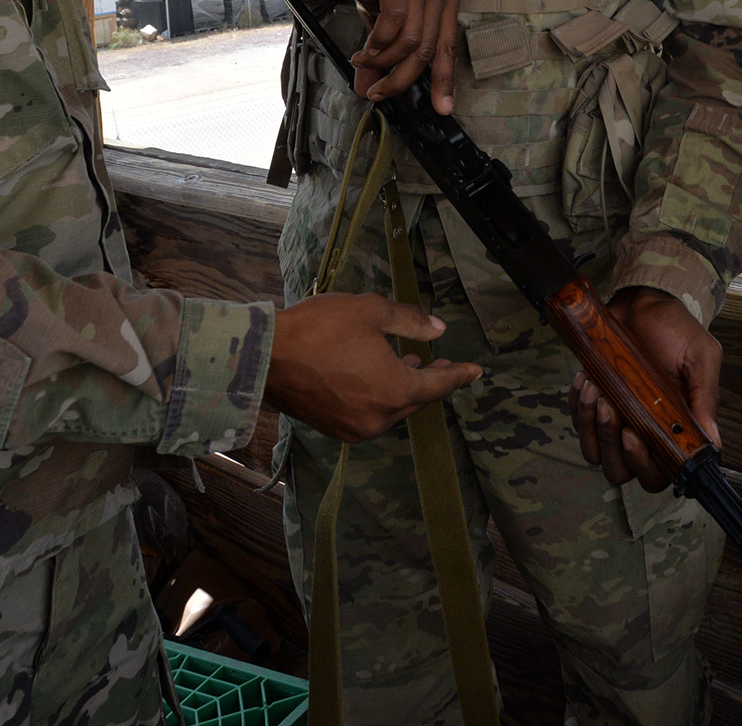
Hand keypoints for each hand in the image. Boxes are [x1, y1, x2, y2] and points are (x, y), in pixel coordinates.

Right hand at [265, 293, 482, 442]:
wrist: (264, 357)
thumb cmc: (320, 328)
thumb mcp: (370, 312)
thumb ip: (410, 322)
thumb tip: (438, 331)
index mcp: (396, 390)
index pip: (439, 384)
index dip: (459, 375)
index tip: (476, 371)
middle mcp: (380, 417)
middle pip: (416, 399)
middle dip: (430, 380)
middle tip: (442, 363)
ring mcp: (356, 428)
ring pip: (392, 408)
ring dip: (403, 387)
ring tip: (409, 363)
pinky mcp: (335, 429)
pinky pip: (369, 414)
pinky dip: (379, 397)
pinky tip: (375, 377)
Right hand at [321, 0, 459, 110]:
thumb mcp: (383, 18)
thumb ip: (384, 52)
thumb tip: (369, 89)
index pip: (448, 47)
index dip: (445, 81)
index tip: (441, 108)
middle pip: (427, 48)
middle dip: (401, 78)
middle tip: (378, 91)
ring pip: (410, 38)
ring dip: (384, 60)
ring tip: (364, 63)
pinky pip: (393, 18)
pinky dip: (378, 41)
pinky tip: (365, 48)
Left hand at [567, 288, 721, 489]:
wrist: (645, 303)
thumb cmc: (676, 330)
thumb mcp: (701, 357)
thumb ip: (705, 398)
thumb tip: (713, 442)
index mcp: (676, 430)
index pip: (660, 473)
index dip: (644, 466)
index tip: (634, 437)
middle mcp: (646, 433)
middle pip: (622, 471)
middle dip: (612, 447)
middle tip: (614, 410)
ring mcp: (618, 421)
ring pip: (595, 454)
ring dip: (592, 428)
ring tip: (597, 391)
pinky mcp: (595, 405)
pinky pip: (578, 425)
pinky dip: (577, 407)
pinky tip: (587, 381)